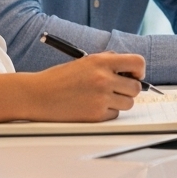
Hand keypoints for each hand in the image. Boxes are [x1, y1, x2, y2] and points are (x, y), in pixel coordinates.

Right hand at [0, 52, 144, 123]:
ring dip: (119, 102)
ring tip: (101, 98)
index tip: (134, 75)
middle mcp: (103, 78)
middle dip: (129, 90)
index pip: (137, 62)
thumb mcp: (84, 62)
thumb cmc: (59, 78)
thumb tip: (130, 70)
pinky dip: (106, 113)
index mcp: (101, 61)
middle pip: (136, 88)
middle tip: (117, 90)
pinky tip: (91, 106)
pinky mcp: (95, 115)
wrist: (37, 94)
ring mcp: (100, 98)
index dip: (139, 71)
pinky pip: (114, 115)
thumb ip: (107, 63)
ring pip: (128, 103)